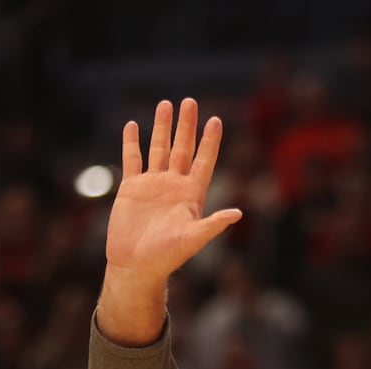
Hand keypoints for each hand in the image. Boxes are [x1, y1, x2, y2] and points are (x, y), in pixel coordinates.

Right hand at [98, 99, 240, 345]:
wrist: (136, 266)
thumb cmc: (167, 257)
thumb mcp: (193, 240)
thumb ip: (214, 225)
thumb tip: (238, 213)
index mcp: (191, 195)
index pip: (204, 161)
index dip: (210, 141)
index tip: (216, 119)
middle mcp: (174, 185)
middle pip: (182, 148)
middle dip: (187, 125)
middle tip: (190, 101)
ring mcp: (152, 184)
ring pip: (158, 148)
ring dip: (162, 127)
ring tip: (166, 104)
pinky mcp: (131, 188)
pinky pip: (132, 159)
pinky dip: (131, 142)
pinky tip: (132, 125)